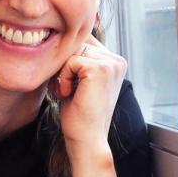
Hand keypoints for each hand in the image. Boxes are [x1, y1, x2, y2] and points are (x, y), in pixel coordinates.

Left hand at [53, 37, 126, 155]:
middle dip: (64, 65)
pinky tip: (68, 93)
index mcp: (115, 62)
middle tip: (66, 89)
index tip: (68, 84)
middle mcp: (117, 60)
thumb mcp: (79, 81)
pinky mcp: (100, 69)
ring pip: (73, 51)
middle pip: (77, 44)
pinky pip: (70, 61)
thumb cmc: (80, 114)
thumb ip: (77, 59)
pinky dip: (63, 78)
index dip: (69, 59)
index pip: (85, 42)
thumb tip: (61, 37)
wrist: (87, 139)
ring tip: (68, 92)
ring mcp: (111, 64)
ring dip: (63, 72)